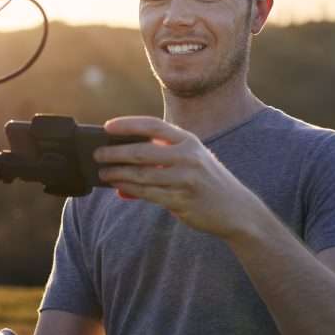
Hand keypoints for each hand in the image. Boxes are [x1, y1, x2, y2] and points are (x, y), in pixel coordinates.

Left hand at [93, 116, 252, 239]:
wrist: (237, 209)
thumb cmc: (207, 182)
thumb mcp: (190, 162)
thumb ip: (161, 160)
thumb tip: (124, 166)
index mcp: (188, 140)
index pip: (153, 125)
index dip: (128, 124)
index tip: (108, 127)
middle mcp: (188, 156)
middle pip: (142, 151)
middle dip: (115, 153)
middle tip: (97, 155)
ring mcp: (186, 178)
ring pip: (142, 175)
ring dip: (118, 174)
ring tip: (103, 173)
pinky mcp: (182, 199)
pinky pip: (149, 193)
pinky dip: (130, 190)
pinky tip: (119, 188)